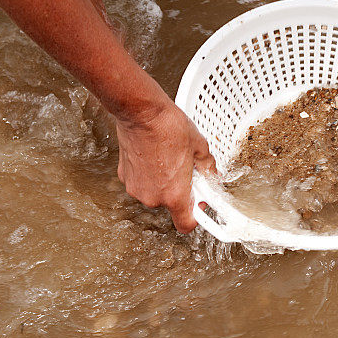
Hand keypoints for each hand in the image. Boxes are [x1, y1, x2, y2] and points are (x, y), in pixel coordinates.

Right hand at [116, 101, 215, 232]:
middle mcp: (152, 197)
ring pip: (156, 192)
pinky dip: (150, 174)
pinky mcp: (125, 176)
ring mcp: (136, 188)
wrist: (141, 112)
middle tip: (187, 169)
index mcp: (174, 195)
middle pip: (172, 204)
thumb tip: (211, 173)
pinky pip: (143, 182)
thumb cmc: (168, 127)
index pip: (186, 224)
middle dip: (182, 190)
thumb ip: (208, 167)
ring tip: (170, 158)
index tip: (200, 202)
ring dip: (165, 181)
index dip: (196, 215)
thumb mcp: (200, 147)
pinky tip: (156, 155)